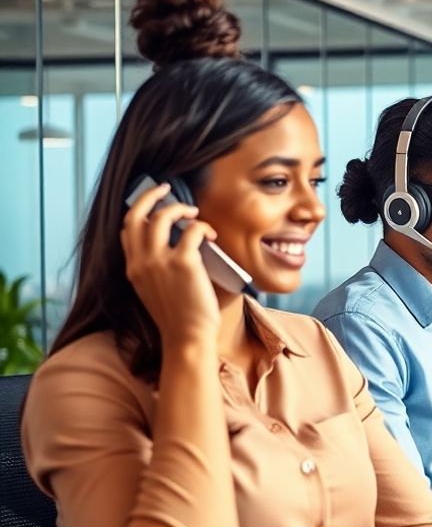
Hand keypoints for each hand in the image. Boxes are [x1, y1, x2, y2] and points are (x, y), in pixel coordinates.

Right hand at [121, 182, 221, 344]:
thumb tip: (174, 248)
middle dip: (150, 195)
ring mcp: (159, 261)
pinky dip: (202, 226)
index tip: (151, 205)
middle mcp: (141, 262)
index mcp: (132, 269)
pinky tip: (210, 234)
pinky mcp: (183, 262)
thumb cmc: (179, 318)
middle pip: (136, 215)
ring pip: (162, 216)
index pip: (126, 231)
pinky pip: (192, 230)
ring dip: (179, 208)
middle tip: (166, 188)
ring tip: (193, 212)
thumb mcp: (155, 292)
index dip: (139, 213)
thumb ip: (155, 270)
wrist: (187, 338)